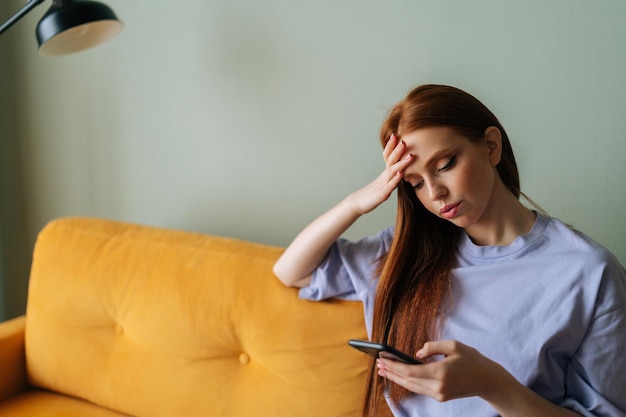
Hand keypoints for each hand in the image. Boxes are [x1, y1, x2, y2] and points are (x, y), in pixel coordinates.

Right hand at [347, 134, 413, 214]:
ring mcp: (383, 185)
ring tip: (410, 156)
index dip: (392, 145)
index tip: (397, 134)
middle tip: (404, 140)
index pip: (388, 155)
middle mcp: (384, 176)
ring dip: (402, 163)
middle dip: (398, 150)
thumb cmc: (372, 193)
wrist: (358, 203)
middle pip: (391, 160)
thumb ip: (393, 175)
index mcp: (385, 172)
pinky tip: (401, 173)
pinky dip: (396, 179)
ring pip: (393, 171)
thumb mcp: (384, 182)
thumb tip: (403, 167)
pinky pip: (390, 186)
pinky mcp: (382, 194)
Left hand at [376, 340, 503, 401]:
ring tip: (383, 370)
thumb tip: (416, 354)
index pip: (410, 371)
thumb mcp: (454, 345)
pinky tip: (398, 376)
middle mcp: (438, 386)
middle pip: (407, 381)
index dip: (394, 365)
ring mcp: (439, 394)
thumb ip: (432, 347)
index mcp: (441, 372)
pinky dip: (407, 383)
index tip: (382, 358)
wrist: (487, 380)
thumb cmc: (472, 359)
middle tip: (378, 364)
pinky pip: (419, 389)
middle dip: (391, 372)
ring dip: (396, 378)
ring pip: (411, 387)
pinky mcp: (440, 397)